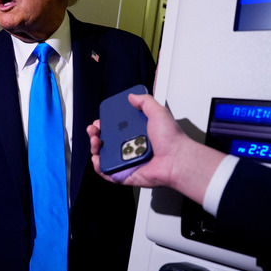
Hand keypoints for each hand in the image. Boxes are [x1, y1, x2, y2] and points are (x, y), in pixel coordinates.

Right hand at [87, 93, 224, 203]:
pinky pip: (106, 172)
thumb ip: (145, 101)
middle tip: (94, 130)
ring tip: (95, 140)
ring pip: (103, 155)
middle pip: (105, 140)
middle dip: (95, 134)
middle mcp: (130, 146)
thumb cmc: (171, 140)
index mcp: (137, 133)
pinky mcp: (124, 174)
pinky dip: (98, 166)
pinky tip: (97, 158)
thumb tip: (132, 96)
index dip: (104, 124)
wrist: (176, 159)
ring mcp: (126, 161)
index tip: (100, 120)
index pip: (115, 128)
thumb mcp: (158, 112)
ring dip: (94, 147)